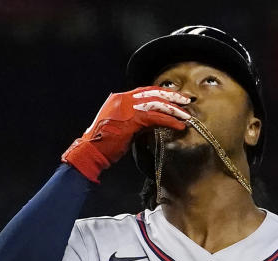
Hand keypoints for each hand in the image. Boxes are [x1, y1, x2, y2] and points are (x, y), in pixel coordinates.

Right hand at [61, 87, 190, 182]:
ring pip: (156, 103)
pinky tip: (178, 125)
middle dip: (172, 97)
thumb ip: (137, 120)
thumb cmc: (105, 143)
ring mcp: (127, 107)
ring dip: (174, 109)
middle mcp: (123, 99)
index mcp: (119, 98)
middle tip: (187, 101)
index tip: (175, 97)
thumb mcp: (122, 126)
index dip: (162, 93)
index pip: (145, 91)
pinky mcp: (131, 120)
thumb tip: (155, 120)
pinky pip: (155, 118)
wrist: (91, 151)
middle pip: (153, 92)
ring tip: (186, 115)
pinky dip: (169, 121)